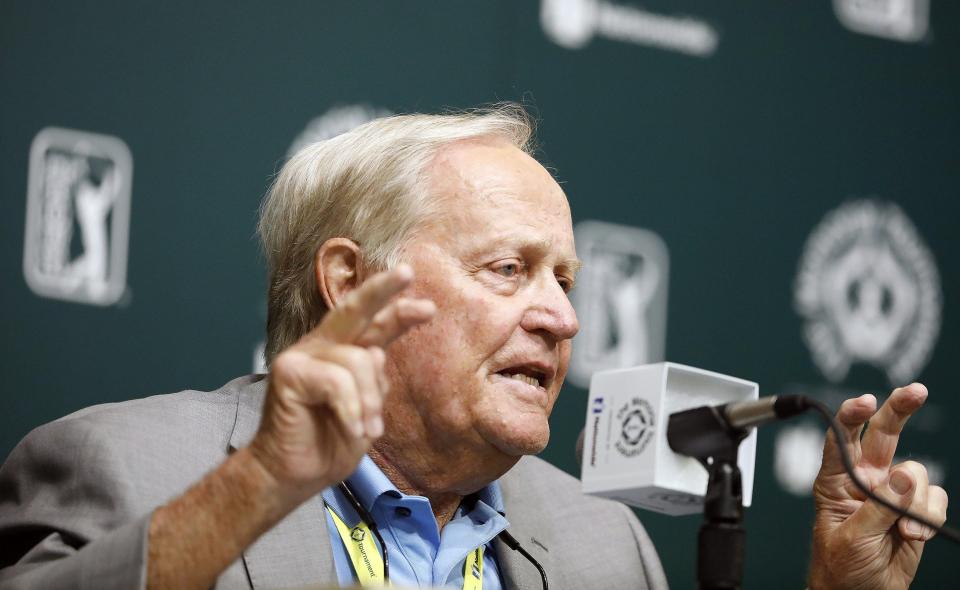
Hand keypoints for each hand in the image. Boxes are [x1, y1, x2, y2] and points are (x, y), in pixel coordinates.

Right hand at [247, 265, 434, 503]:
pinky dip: (351, 411)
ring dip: (370, 403)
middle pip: (354, 309)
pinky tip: (353, 430)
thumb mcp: (367, 411)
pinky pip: (337, 383)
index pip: (374, 325)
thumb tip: (379, 352)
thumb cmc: (330, 443)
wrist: (292, 474)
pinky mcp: (289, 372)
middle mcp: (323, 346)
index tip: (428, 306)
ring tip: (367, 430)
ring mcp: (303, 355)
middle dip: (382, 289)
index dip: (398, 311)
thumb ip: (374, 381)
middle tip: (406, 273)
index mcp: (344, 353)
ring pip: (358, 361)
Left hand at [809, 383, 948, 589]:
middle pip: (883, 434)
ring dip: (915, 502)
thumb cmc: (841, 568)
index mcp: (835, 480)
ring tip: (903, 532)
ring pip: (916, 473)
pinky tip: (912, 537)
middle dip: (899, 408)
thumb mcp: (852, 538)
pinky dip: (929, 517)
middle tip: (916, 390)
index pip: (841, 439)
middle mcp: (865, 478)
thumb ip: (878, 507)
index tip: (864, 402)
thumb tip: (904, 477)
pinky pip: (934, 498)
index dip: (852, 416)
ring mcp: (892, 492)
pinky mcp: (916, 509)